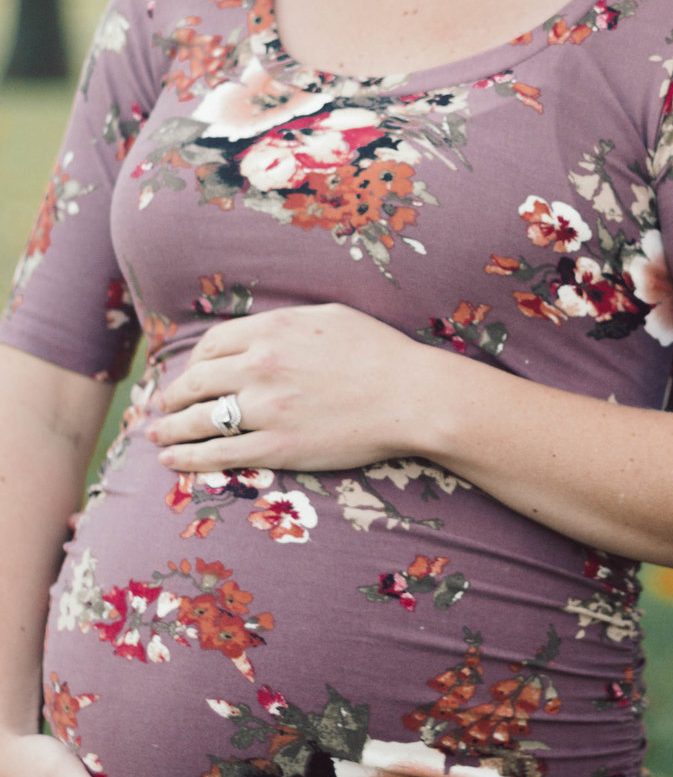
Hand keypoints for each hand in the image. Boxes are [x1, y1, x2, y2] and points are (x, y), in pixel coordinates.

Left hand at [149, 304, 437, 473]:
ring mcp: (266, 409)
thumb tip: (259, 330)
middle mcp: (260, 367)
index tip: (189, 373)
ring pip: (200, 419)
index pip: (212, 345)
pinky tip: (172, 460)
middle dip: (173, 396)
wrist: (411, 396)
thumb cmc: (379, 352)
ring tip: (156, 435)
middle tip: (163, 406)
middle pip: (197, 381)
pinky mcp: (277, 447)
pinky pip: (220, 454)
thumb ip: (286, 323)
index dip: (194, 361)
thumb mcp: (329, 316)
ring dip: (171, 428)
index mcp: (272, 331)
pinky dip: (188, 458)